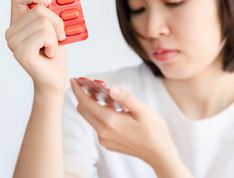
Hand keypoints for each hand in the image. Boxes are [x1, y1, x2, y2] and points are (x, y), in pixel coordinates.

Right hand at [5, 0, 67, 93]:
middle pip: (39, 10)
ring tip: (52, 47)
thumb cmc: (54, 55)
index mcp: (17, 23)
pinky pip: (44, 35)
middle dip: (57, 22)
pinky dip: (54, 44)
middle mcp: (11, 32)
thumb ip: (47, 14)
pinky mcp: (21, 52)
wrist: (55, 79)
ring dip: (55, 36)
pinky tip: (49, 54)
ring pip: (43, 22)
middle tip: (58, 37)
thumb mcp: (53, 29)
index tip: (48, 2)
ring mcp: (13, 42)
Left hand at [70, 78, 192, 176]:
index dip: (78, 90)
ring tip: (103, 94)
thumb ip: (125, 98)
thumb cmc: (153, 131)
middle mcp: (103, 132)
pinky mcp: (108, 143)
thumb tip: (111, 88)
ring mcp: (104, 139)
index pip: (85, 103)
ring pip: (90, 118)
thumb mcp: (142, 110)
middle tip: (89, 84)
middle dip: (83, 96)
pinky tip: (112, 109)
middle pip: (84, 110)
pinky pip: (98, 126)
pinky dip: (100, 115)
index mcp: (110, 121)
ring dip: (92, 105)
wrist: (159, 153)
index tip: (74, 80)